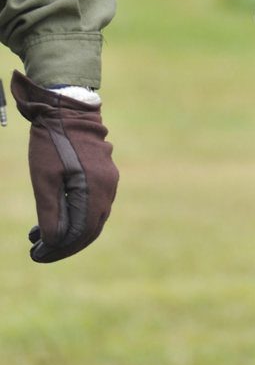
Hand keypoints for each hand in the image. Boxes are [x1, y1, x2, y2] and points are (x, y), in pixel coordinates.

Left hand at [10, 71, 118, 262]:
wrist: (67, 108)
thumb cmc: (52, 143)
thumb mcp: (45, 180)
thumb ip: (51, 214)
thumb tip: (54, 243)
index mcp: (95, 191)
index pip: (80, 234)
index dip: (58, 250)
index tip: (36, 255)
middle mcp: (108, 188)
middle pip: (90, 229)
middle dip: (64, 244)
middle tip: (38, 251)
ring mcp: (109, 179)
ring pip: (92, 216)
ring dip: (69, 230)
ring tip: (39, 235)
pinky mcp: (104, 172)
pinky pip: (93, 202)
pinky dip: (76, 214)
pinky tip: (56, 213)